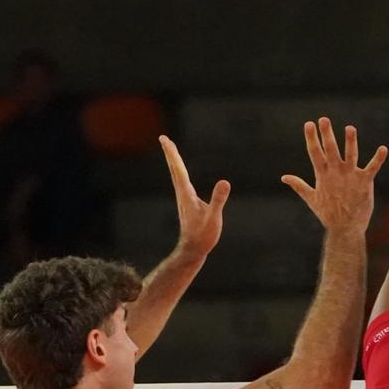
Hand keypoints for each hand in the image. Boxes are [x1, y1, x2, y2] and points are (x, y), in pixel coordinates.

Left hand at [159, 135, 228, 259]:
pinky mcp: (188, 204)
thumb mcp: (213, 218)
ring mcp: (184, 199)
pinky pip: (182, 183)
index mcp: (186, 194)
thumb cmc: (203, 235)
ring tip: (171, 151)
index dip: (172, 153)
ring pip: (177, 176)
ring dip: (174, 162)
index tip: (164, 139)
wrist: (193, 250)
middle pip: (175, 169)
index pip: (178, 169)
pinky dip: (180, 172)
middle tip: (163, 139)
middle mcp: (183, 194)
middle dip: (170, 153)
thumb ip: (218, 200)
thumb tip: (225, 182)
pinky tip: (181, 173)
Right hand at [281, 117, 388, 233]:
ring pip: (351, 155)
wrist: (345, 228)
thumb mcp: (311, 198)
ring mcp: (351, 177)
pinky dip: (378, 159)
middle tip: (324, 119)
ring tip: (350, 128)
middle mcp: (336, 173)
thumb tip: (284, 177)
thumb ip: (299, 185)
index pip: (315, 153)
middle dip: (327, 134)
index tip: (309, 124)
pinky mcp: (364, 182)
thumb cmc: (328, 214)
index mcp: (322, 175)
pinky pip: (372, 168)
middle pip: (330, 150)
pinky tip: (383, 148)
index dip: (311, 138)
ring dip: (351, 142)